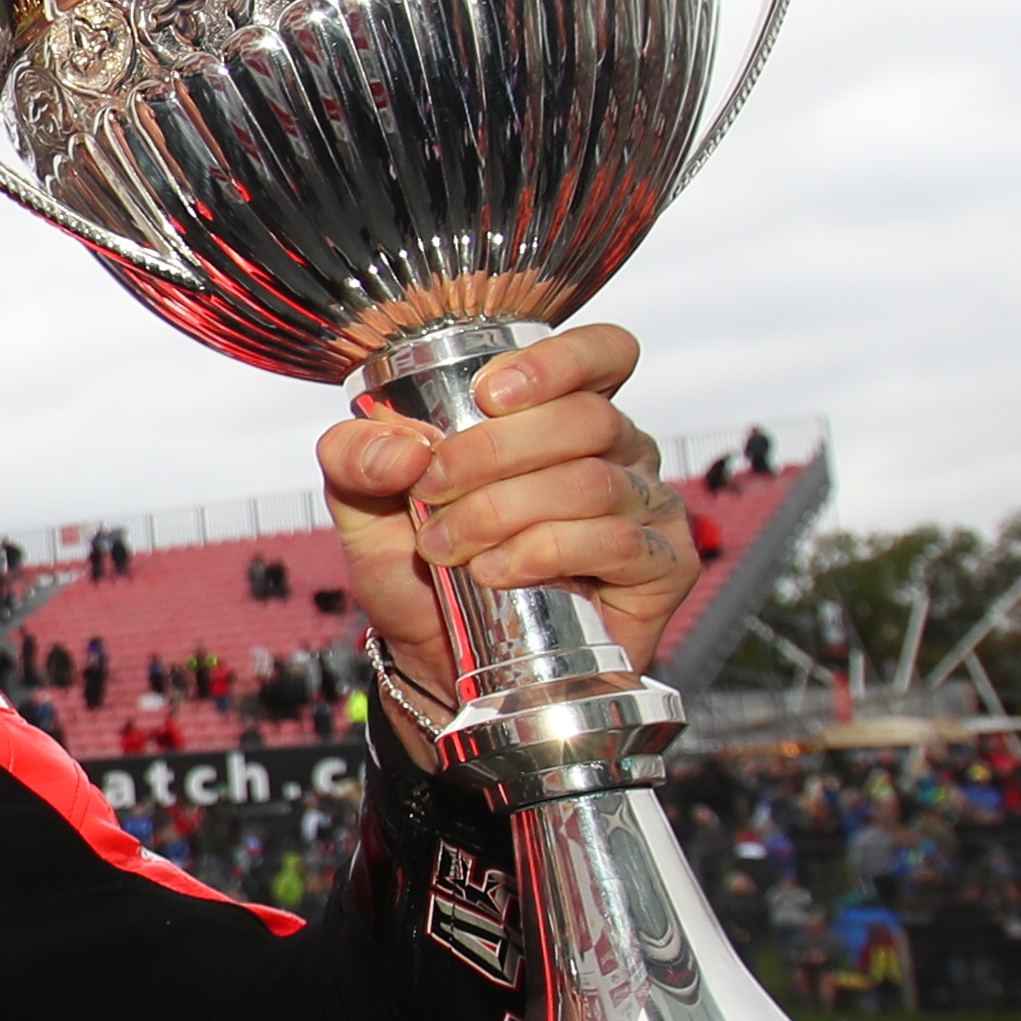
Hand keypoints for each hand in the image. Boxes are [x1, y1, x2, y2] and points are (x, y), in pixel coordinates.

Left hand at [319, 322, 698, 714]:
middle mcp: (619, 452)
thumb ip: (356, 455)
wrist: (440, 666)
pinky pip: (616, 542)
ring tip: (447, 547)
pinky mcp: (663, 567)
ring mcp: (648, 508)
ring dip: (505, 512)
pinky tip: (496, 572)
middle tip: (432, 492)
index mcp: (564, 414)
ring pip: (591, 482)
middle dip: (495, 452)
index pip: (602, 354)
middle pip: (585, 419)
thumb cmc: (422, 573)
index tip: (489, 394)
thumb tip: (405, 447)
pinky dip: (545, 552)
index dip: (558, 361)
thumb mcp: (365, 505)